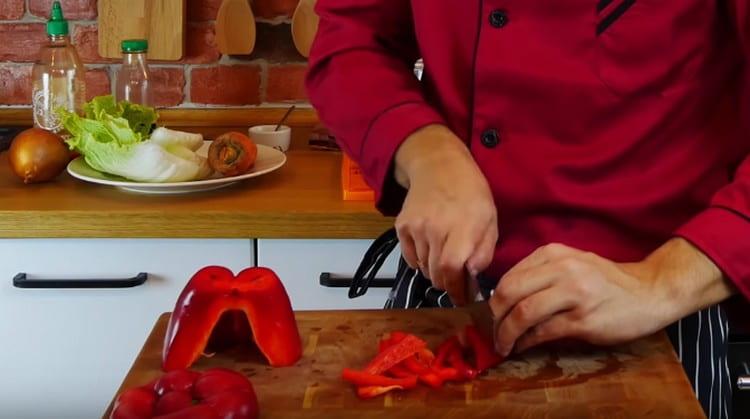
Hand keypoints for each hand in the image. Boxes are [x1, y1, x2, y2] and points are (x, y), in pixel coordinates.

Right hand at [393, 124, 497, 304]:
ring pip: (423, 268)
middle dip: (447, 285)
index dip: (456, 289)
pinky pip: (410, 257)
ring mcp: (415, 227)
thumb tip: (473, 277)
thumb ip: (484, 251)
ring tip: (444, 260)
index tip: (463, 298)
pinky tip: (430, 251)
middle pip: (435, 273)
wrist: (438, 166)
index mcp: (462, 227)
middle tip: (456, 283)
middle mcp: (435, 228)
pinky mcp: (401, 226)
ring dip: (434, 272)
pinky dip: (420, 262)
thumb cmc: (472, 194)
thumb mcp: (490, 220)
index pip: (451, 269)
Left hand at [488, 239, 731, 356]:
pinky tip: (523, 346)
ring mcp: (574, 294)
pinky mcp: (583, 319)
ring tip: (503, 344)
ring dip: (507, 333)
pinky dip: (527, 341)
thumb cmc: (605, 281)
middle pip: (510, 292)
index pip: (509, 276)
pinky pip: (543, 332)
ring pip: (523, 313)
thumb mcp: (571, 264)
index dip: (493, 299)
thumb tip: (504, 299)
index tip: (490, 315)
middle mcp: (562, 269)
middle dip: (494, 317)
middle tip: (492, 332)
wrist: (649, 292)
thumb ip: (540, 274)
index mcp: (554, 254)